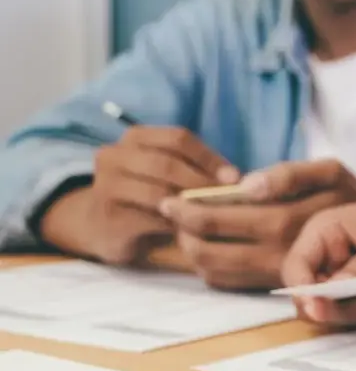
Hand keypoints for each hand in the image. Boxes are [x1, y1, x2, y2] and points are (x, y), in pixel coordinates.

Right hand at [38, 127, 237, 264]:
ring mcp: (107, 187)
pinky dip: (176, 225)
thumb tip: (238, 178)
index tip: (233, 177)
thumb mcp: (168, 173)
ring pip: (158, 193)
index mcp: (135, 138)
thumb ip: (195, 168)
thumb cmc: (147, 195)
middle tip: (228, 199)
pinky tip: (192, 232)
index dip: (208, 157)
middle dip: (202, 182)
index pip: (177, 138)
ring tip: (213, 216)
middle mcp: (115, 156)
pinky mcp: (110, 218)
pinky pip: (150, 220)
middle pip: (166, 164)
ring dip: (191, 206)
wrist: (103, 225)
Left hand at [160, 159, 355, 290]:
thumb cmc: (349, 198)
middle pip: (209, 250)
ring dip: (193, 250)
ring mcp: (276, 275)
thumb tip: (246, 186)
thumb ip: (291, 173)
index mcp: (287, 222)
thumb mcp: (330, 171)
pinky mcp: (276, 286)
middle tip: (172, 213)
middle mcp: (279, 255)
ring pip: (215, 270)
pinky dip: (211, 266)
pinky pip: (230, 282)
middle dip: (183, 232)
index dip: (191, 212)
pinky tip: (213, 245)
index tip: (172, 200)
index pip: (222, 220)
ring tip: (188, 228)